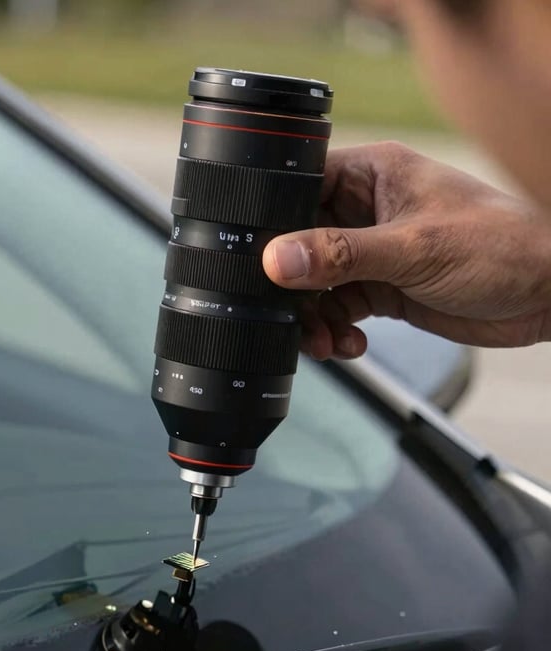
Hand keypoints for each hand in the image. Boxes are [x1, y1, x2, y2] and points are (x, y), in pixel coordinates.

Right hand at [262, 142, 550, 359]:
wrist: (545, 296)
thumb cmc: (501, 247)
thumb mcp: (413, 249)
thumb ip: (341, 255)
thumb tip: (276, 259)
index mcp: (373, 175)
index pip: (301, 187)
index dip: (275, 222)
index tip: (258, 260)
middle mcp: (366, 210)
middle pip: (300, 243)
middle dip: (292, 286)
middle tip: (294, 316)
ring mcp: (373, 251)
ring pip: (316, 284)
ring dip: (314, 318)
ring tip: (327, 342)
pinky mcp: (383, 287)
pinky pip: (340, 309)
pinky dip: (337, 331)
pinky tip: (351, 344)